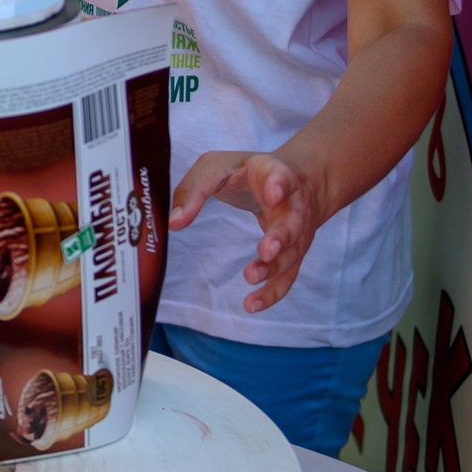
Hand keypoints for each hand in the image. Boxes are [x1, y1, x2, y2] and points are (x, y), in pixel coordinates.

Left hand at [169, 149, 327, 314]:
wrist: (297, 180)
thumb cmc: (249, 173)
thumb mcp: (216, 167)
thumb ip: (194, 189)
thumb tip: (174, 222)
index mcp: (275, 174)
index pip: (282, 176)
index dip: (280, 184)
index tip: (273, 192)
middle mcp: (293, 204)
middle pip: (293, 221)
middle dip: (282, 236)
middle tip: (267, 250)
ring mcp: (297, 231)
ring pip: (292, 252)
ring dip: (273, 267)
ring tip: (251, 276)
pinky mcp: (293, 253)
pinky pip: (287, 276)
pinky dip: (272, 292)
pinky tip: (252, 304)